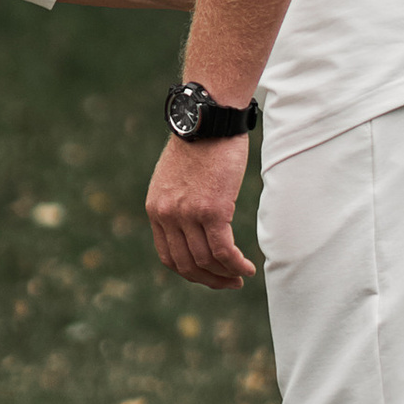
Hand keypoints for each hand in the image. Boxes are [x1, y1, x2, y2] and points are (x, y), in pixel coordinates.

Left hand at [145, 130, 256, 287]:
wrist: (208, 120)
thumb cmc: (200, 144)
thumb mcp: (176, 177)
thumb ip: (178, 203)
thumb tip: (194, 224)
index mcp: (156, 209)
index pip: (168, 256)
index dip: (190, 272)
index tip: (208, 275)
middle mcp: (167, 215)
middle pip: (186, 264)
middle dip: (209, 280)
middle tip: (229, 283)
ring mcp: (188, 214)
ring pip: (206, 261)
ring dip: (226, 275)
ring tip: (241, 276)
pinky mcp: (211, 210)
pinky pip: (223, 251)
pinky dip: (235, 265)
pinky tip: (247, 268)